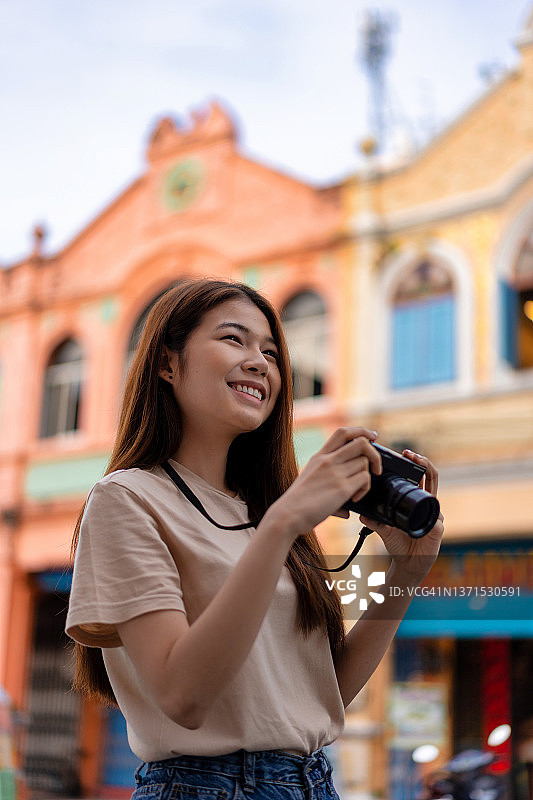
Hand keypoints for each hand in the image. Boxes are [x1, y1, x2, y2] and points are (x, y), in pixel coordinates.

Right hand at [273, 427, 381, 540]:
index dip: (361, 431)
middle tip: (376, 467)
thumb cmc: (297, 502)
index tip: (372, 437)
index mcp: (320, 456)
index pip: (343, 432)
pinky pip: (365, 480)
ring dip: (368, 476)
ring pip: (365, 462)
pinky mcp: (341, 488)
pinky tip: (355, 498)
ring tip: (358, 490)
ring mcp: (335, 473)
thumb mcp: (310, 479)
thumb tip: (347, 509)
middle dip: (374, 453)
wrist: (287, 514)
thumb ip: (329, 483)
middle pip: (361, 442)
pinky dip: (365, 489)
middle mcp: (328, 460)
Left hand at [359, 450, 443, 584]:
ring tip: (421, 467)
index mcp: (417, 502)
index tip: (406, 454)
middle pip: (431, 478)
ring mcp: (435, 517)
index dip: (416, 464)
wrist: (408, 564)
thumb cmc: (399, 543)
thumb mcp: (384, 530)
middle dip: (424, 463)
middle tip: (412, 455)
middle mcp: (428, 506)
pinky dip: (431, 517)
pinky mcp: (437, 531)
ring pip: (434, 495)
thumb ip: (374, 521)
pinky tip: (425, 511)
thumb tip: (361, 513)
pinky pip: (436, 522)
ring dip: (428, 479)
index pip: (420, 478)